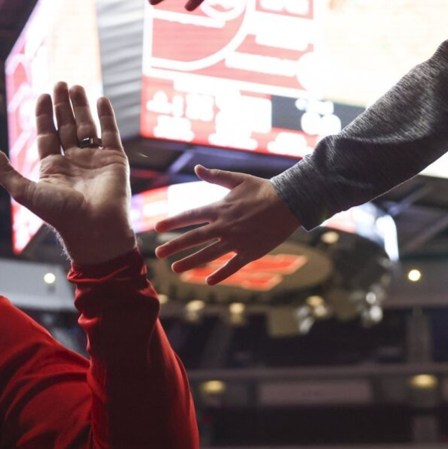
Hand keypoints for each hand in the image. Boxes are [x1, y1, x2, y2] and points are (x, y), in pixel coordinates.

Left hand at [0, 82, 136, 265]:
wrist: (94, 229)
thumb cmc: (60, 214)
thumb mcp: (24, 192)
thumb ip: (5, 172)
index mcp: (53, 168)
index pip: (47, 134)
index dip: (44, 115)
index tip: (43, 95)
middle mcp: (73, 162)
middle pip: (66, 126)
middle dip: (62, 105)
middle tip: (60, 83)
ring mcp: (95, 160)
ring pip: (87, 126)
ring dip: (81, 106)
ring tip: (75, 86)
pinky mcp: (115, 160)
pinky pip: (110, 133)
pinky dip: (106, 116)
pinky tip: (100, 99)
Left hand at [154, 165, 299, 284]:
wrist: (290, 202)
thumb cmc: (264, 189)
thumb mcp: (238, 179)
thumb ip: (215, 175)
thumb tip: (197, 168)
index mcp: (220, 208)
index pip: (190, 216)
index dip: (172, 222)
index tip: (157, 229)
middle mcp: (224, 226)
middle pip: (194, 238)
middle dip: (174, 246)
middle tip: (158, 254)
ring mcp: (236, 241)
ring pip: (208, 255)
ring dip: (191, 262)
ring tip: (175, 269)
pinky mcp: (250, 252)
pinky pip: (232, 266)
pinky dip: (220, 274)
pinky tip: (208, 281)